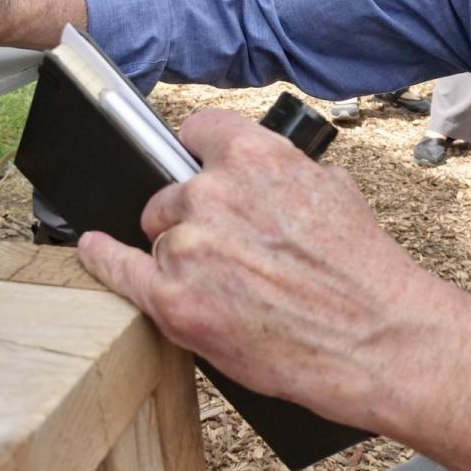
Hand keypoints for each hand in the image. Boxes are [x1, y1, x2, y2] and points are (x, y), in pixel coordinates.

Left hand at [78, 109, 431, 427]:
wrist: (378, 339)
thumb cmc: (363, 271)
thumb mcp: (333, 189)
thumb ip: (280, 171)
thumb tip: (252, 172)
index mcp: (255, 156)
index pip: (195, 132)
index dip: (200, 155)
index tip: (196, 166)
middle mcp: (213, 193)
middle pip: (171, 192)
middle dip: (192, 216)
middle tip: (232, 248)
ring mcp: (189, 247)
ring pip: (161, 238)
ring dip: (183, 256)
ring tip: (230, 286)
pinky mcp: (175, 301)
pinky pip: (119, 270)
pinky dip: (104, 259)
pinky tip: (92, 248)